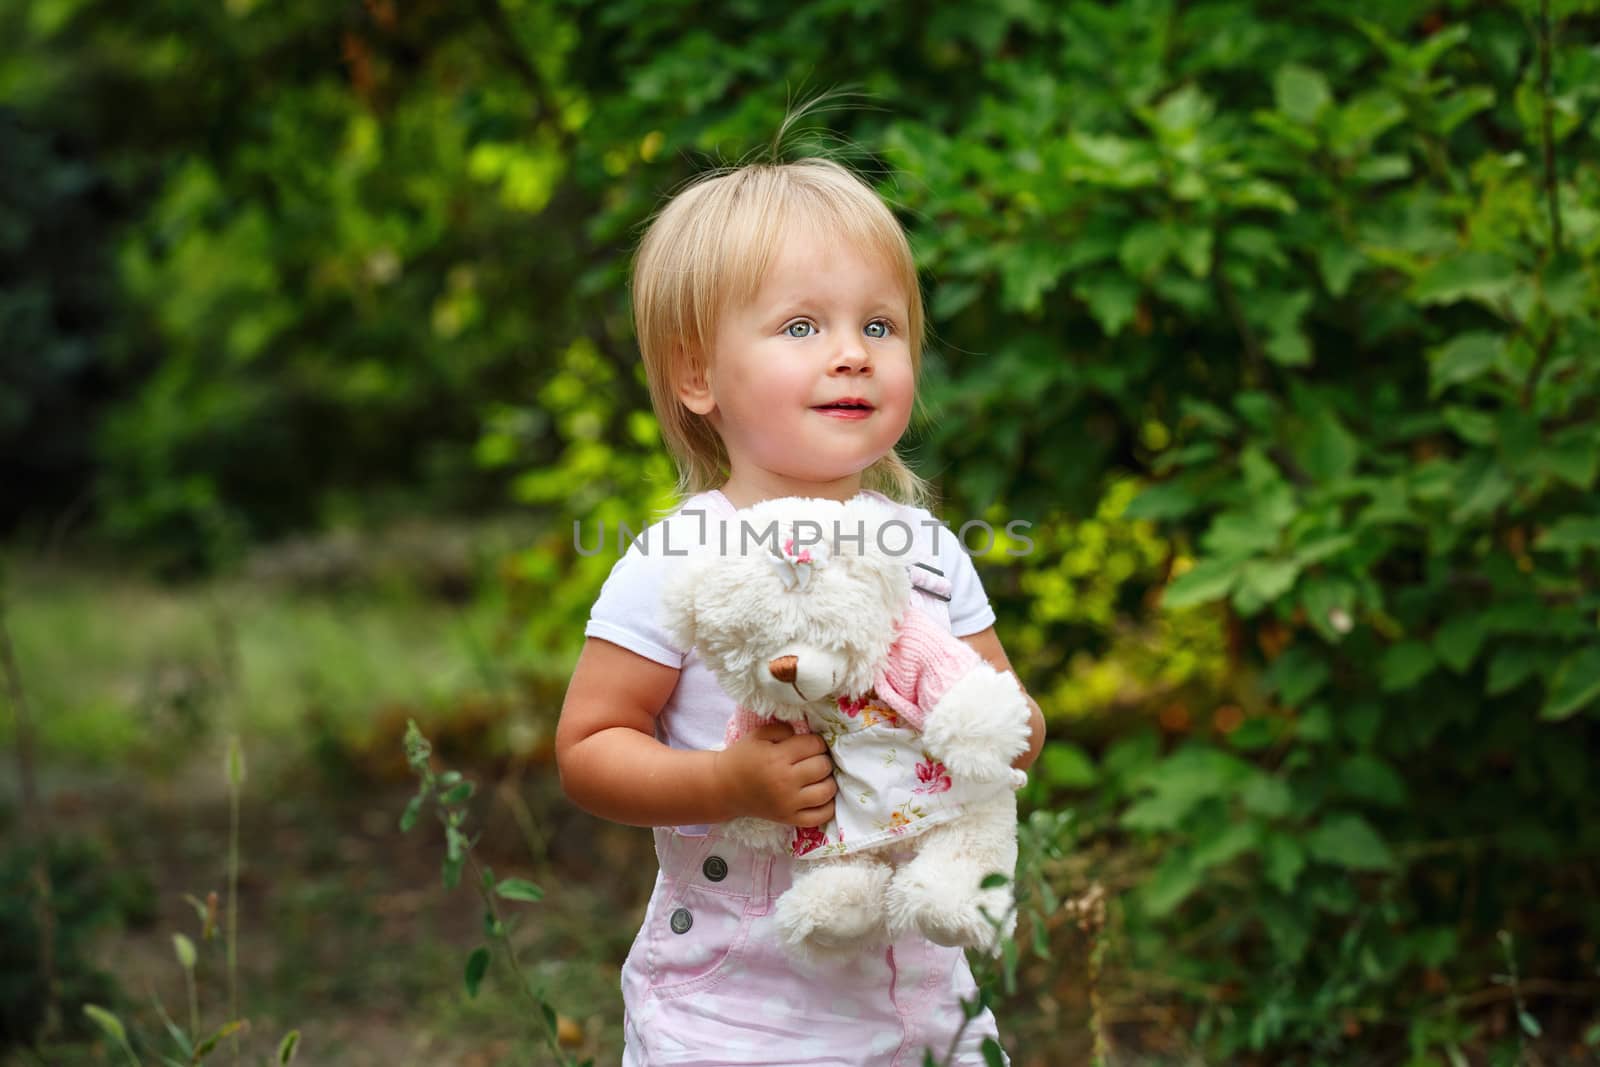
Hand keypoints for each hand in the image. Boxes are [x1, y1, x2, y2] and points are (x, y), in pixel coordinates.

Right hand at [713, 722, 836, 826]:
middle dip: (822, 759)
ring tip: (819, 777)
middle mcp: (785, 782)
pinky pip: (820, 816)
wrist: (724, 788)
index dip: (816, 742)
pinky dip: (828, 806)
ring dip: (828, 780)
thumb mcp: (759, 735)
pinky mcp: (789, 819)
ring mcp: (788, 804)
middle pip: (823, 766)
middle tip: (813, 759)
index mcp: (777, 757)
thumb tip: (808, 734)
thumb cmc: (743, 758)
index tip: (809, 744)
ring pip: (827, 791)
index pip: (815, 745)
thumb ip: (784, 729)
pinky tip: (820, 796)